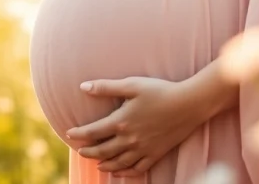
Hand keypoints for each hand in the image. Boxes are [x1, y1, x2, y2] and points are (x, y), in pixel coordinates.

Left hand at [64, 77, 206, 175]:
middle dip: (88, 151)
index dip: (78, 134)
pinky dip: (125, 172)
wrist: (189, 104)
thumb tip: (83, 87)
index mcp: (121, 122)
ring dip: (104, 164)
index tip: (69, 133)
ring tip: (96, 163)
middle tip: (80, 150)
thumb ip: (106, 87)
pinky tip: (120, 171)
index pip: (92, 132)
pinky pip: (137, 168)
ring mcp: (143, 149)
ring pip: (117, 163)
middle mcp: (129, 139)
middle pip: (102, 150)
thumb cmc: (160, 91)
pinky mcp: (155, 154)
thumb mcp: (131, 85)